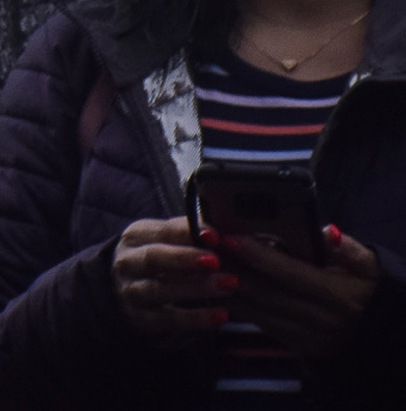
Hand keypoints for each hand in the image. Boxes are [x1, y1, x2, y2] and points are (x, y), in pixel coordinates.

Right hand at [113, 217, 234, 344]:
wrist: (127, 290)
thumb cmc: (158, 259)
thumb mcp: (165, 240)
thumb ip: (188, 233)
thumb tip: (219, 231)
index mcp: (136, 237)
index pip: (161, 231)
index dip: (187, 232)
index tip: (214, 236)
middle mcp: (128, 262)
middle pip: (153, 258)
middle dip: (185, 259)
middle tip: (216, 261)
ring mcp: (132, 291)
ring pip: (160, 289)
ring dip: (195, 288)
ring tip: (228, 286)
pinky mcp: (142, 318)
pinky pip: (168, 319)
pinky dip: (195, 318)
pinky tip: (220, 316)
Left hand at [218, 224, 381, 359]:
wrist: (376, 334)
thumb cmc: (366, 290)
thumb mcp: (368, 266)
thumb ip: (348, 248)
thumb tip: (327, 232)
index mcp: (336, 296)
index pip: (289, 273)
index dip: (257, 255)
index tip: (228, 236)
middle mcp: (319, 320)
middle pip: (266, 292)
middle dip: (231, 268)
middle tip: (203, 245)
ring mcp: (306, 336)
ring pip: (257, 311)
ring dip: (226, 287)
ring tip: (201, 261)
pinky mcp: (295, 345)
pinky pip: (260, 323)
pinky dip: (236, 304)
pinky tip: (215, 284)